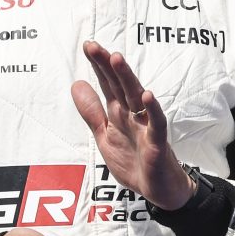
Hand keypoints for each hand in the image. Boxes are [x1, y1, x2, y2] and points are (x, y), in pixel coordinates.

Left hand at [71, 41, 195, 209]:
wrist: (157, 190)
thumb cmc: (134, 161)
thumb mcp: (104, 135)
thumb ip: (91, 112)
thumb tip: (76, 84)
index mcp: (119, 113)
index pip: (108, 84)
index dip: (98, 66)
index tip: (88, 46)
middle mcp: (133, 115)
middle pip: (119, 85)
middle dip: (107, 65)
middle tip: (94, 46)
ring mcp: (146, 127)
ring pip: (136, 98)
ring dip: (126, 78)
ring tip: (116, 59)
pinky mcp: (157, 142)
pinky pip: (156, 124)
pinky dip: (152, 109)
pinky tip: (146, 95)